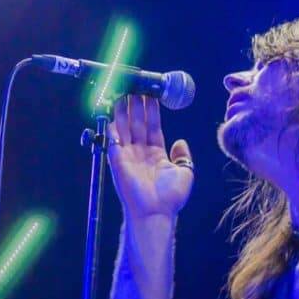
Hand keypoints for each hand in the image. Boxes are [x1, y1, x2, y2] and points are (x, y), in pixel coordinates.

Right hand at [107, 95, 193, 219]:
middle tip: (136, 86)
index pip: (153, 126)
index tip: (152, 95)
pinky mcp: (117, 159)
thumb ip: (183, 155)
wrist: (156, 212)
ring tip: (124, 91)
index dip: (152, 110)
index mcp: (156, 154)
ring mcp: (128, 155)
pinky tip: (113, 110)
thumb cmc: (171, 197)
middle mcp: (140, 152)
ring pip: (125, 127)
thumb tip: (181, 142)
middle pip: (137, 123)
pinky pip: (114, 138)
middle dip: (136, 104)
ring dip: (123, 110)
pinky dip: (112, 124)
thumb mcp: (185, 172)